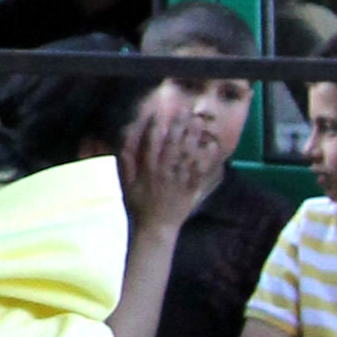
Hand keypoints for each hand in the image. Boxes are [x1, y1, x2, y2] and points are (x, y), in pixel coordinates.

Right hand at [119, 106, 213, 236]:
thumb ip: (126, 162)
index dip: (155, 126)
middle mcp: (165, 171)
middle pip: (173, 144)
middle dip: (179, 125)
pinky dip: (207, 158)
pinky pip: (201, 170)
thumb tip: (124, 143)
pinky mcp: (191, 187)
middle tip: (186, 110)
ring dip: (193, 136)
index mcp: (148, 169)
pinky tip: (212, 146)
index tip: (159, 111)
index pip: (151, 143)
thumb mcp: (126, 183)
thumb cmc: (138, 204)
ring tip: (199, 121)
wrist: (155, 227)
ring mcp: (180, 179)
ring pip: (188, 153)